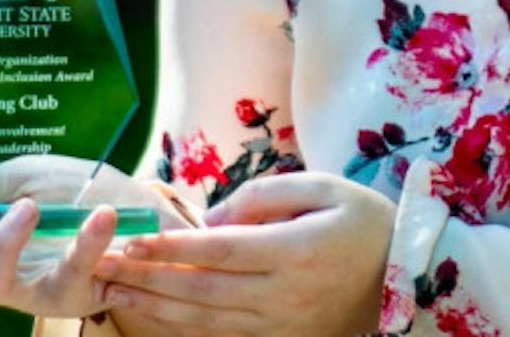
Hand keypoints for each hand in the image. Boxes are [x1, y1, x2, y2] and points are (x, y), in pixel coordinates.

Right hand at [0, 155, 181, 318]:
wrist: (143, 201)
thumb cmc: (80, 187)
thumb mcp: (25, 172)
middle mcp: (0, 271)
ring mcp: (34, 287)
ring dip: (6, 241)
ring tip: (32, 205)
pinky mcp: (76, 294)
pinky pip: (70, 274)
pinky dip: (85, 242)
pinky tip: (100, 216)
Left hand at [95, 172, 395, 336]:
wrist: (406, 275)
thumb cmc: (363, 221)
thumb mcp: (324, 188)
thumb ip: (266, 196)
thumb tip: (212, 218)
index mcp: (296, 253)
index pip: (220, 251)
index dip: (173, 246)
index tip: (133, 236)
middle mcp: (284, 295)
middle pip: (202, 290)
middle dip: (148, 277)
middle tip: (104, 263)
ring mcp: (280, 324)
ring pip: (205, 320)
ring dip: (154, 305)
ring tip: (113, 288)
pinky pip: (221, 335)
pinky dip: (181, 325)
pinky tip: (152, 311)